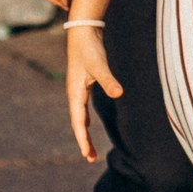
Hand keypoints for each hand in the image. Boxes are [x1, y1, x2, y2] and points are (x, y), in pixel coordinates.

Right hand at [65, 25, 120, 163]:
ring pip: (79, 117)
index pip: (78, 122)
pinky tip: (88, 123)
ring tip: (88, 148)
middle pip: (78, 123)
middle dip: (83, 141)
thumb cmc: (89, 49)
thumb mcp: (99, 65)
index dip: (83, 139)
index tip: (87, 155)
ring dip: (83, 132)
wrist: (82, 32)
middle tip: (90, 159)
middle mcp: (74, 94)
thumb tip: (118, 93)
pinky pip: (82, 108)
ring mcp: (77, 90)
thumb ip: (108, 80)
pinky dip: (85, 119)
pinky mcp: (83, 84)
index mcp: (75, 94)